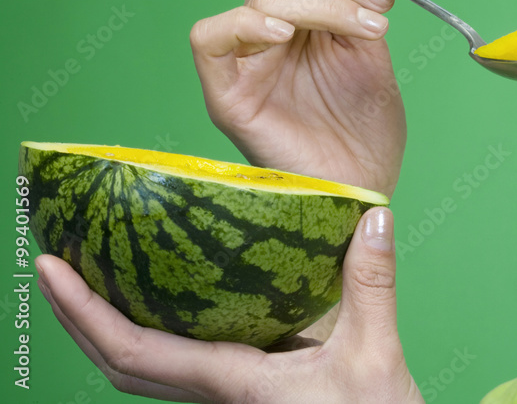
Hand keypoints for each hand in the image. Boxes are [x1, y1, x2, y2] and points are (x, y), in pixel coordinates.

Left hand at [35, 207, 422, 403]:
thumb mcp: (376, 353)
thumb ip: (371, 284)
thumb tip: (372, 218)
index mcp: (233, 383)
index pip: (134, 350)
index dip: (84, 310)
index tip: (52, 267)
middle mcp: (215, 397)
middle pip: (117, 365)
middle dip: (75, 316)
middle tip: (55, 262)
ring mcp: (223, 401)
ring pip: (139, 372)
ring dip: (101, 329)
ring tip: (92, 278)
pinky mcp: (240, 397)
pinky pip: (170, 368)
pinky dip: (142, 336)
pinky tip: (162, 304)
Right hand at [190, 0, 405, 196]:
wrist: (367, 181)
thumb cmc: (367, 122)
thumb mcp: (370, 43)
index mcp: (293, 10)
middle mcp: (261, 29)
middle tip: (377, 9)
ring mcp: (242, 60)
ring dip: (321, 2)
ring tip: (365, 32)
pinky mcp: (227, 92)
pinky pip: (209, 38)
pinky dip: (245, 24)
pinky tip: (284, 35)